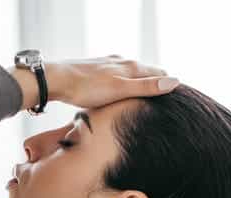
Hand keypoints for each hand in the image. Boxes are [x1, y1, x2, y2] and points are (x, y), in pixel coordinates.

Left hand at [44, 55, 178, 108]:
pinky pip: (116, 74)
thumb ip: (146, 87)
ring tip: (142, 98)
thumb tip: (174, 83)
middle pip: (147, 72)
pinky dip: (123, 82)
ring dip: (139, 83)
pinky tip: (117, 90)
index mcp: (132, 66)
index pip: (160, 74)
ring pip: (131, 72)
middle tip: (160, 102)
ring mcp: (109, 63)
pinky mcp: (96, 68)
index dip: (167, 86)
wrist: (56, 80)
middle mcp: (123, 61)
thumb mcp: (120, 90)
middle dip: (155, 84)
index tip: (174, 100)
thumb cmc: (86, 88)